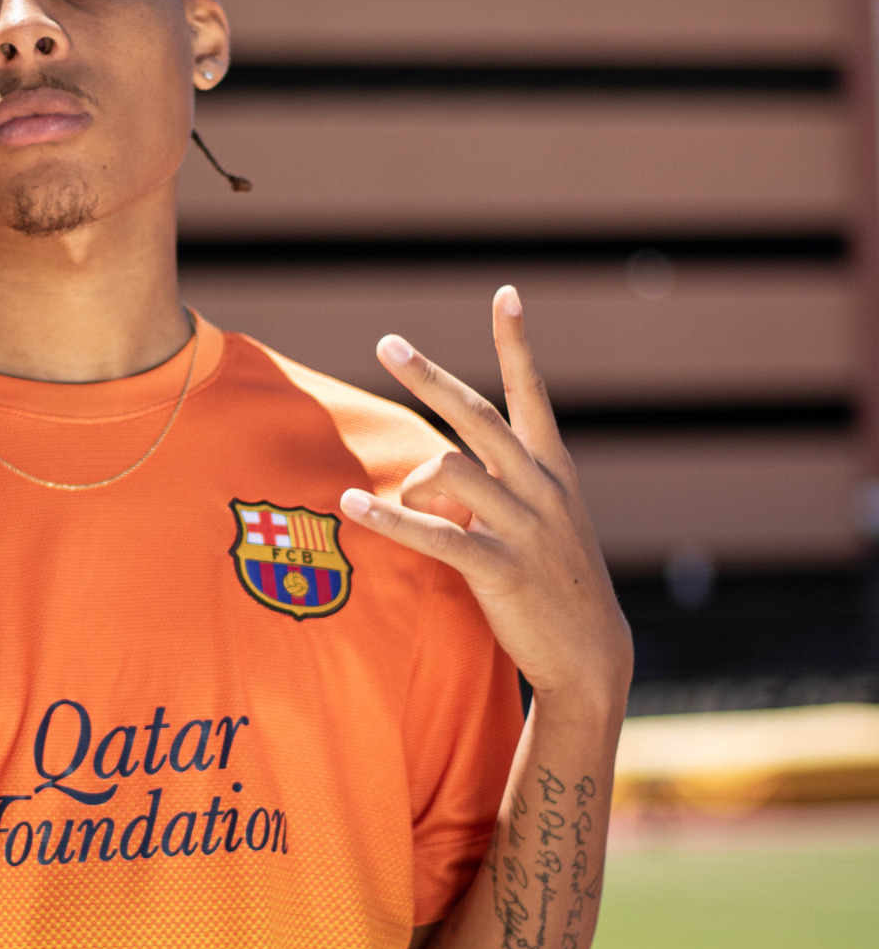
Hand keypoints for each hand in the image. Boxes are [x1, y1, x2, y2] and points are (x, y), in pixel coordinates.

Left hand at [340, 286, 631, 716]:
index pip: (532, 394)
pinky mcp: (504, 570)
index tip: (506, 294)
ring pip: (455, 471)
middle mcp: (541, 489)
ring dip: (410, 479)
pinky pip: (439, 536)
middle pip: (478, 416)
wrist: (591, 654)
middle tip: (388, 343)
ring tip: (379, 499)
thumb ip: (496, 490)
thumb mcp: (536, 524)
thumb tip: (437, 472)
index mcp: (552, 470)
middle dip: (429, 376)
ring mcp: (526, 529)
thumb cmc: (553, 584)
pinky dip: (392, 520)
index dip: (517, 344)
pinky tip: (357, 507)